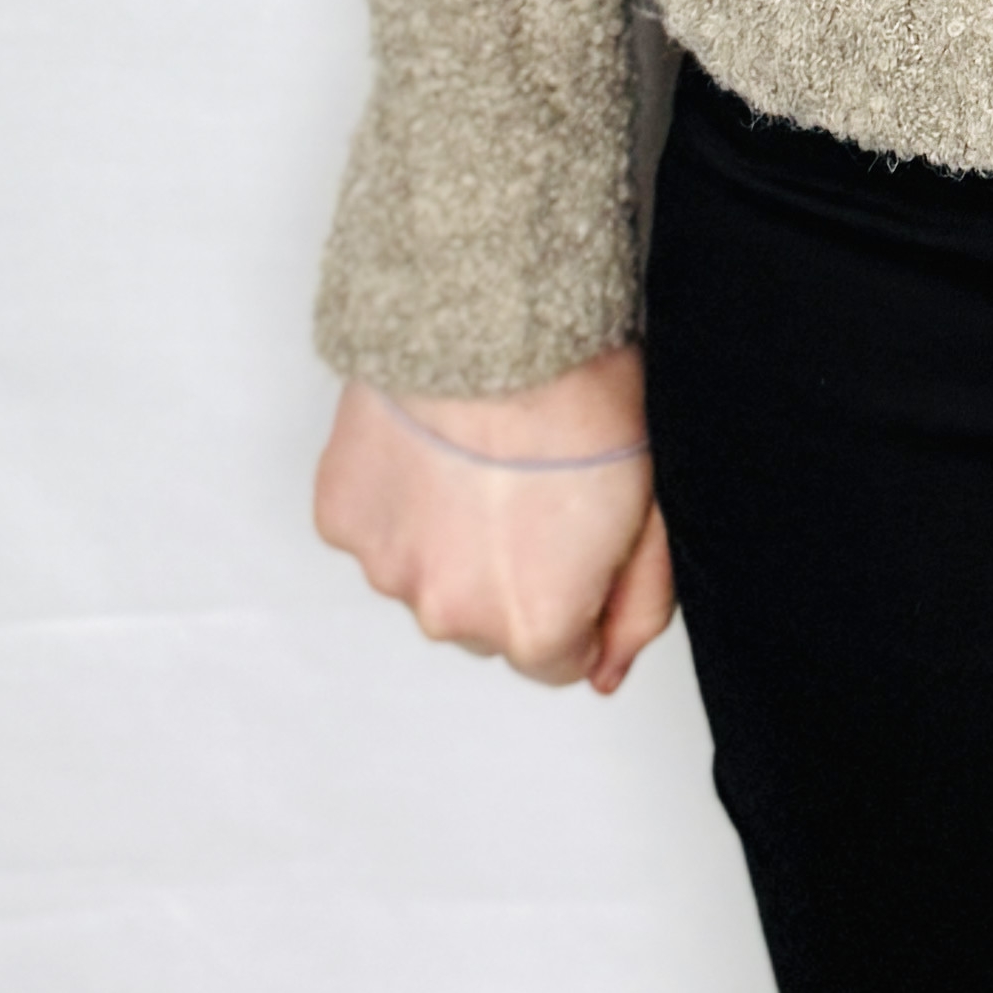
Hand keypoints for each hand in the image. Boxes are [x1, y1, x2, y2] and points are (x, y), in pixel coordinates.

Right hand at [312, 342, 677, 690]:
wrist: (499, 321)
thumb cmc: (583, 399)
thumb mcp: (650, 510)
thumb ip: (636, 608)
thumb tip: (608, 671)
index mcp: (534, 626)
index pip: (560, 661)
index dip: (579, 600)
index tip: (581, 540)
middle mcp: (451, 615)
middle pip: (486, 624)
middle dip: (511, 575)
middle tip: (534, 489)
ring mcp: (387, 567)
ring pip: (426, 578)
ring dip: (450, 540)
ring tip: (481, 459)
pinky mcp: (342, 517)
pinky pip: (378, 531)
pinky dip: (402, 503)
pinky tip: (435, 446)